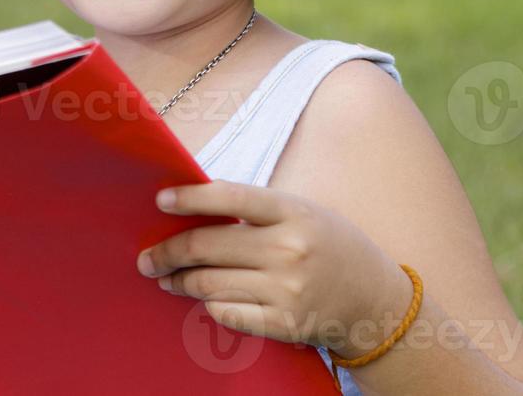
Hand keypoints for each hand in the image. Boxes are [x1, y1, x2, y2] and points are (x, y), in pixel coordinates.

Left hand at [136, 180, 412, 359]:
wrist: (375, 300)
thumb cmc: (329, 246)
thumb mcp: (302, 212)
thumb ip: (255, 210)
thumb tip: (193, 211)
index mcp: (294, 212)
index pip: (231, 198)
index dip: (190, 199)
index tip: (160, 201)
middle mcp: (290, 249)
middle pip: (209, 246)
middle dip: (168, 252)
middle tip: (147, 257)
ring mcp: (288, 290)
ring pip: (210, 283)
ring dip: (179, 281)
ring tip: (166, 277)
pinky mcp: (285, 324)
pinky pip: (228, 314)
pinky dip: (208, 306)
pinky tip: (202, 300)